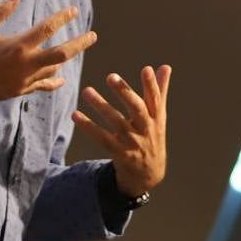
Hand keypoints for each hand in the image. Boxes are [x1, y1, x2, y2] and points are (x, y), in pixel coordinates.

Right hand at [0, 0, 97, 107]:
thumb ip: (0, 11)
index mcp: (17, 46)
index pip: (46, 29)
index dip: (62, 18)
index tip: (74, 10)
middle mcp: (25, 64)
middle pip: (61, 54)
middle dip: (80, 44)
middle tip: (93, 36)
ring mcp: (24, 80)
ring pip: (54, 70)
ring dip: (64, 59)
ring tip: (74, 48)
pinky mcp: (20, 91)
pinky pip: (43, 86)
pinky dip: (54, 81)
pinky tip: (61, 77)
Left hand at [74, 65, 170, 197]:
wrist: (148, 174)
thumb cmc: (152, 137)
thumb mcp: (159, 116)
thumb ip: (159, 90)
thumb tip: (165, 66)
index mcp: (157, 117)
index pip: (155, 98)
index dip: (152, 84)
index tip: (146, 69)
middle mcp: (146, 128)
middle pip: (136, 109)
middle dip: (124, 92)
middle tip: (111, 76)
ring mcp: (132, 142)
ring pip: (115, 121)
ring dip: (100, 105)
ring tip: (86, 91)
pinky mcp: (118, 153)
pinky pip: (101, 138)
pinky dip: (88, 127)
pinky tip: (75, 115)